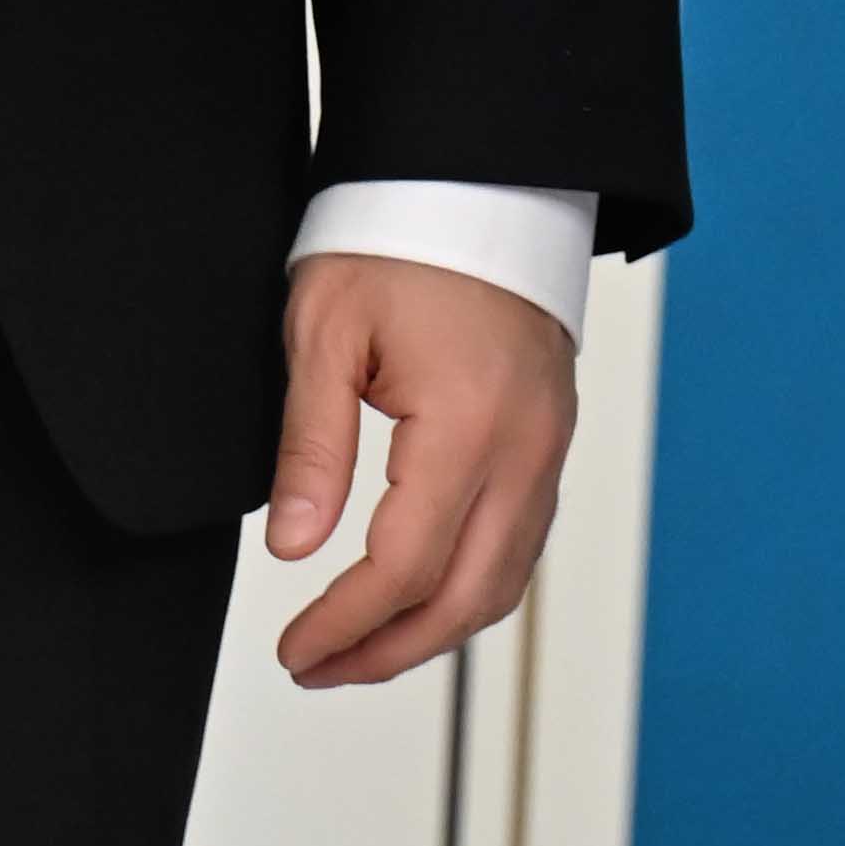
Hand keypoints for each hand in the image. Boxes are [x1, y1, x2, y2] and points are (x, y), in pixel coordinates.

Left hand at [265, 253, 577, 687]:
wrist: (479, 177)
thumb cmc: (401, 238)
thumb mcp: (327, 330)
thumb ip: (311, 447)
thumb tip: (293, 548)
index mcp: (467, 425)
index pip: (403, 568)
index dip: (342, 624)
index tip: (293, 648)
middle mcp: (524, 448)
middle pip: (466, 598)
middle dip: (388, 652)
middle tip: (318, 668)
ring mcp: (548, 445)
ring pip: (504, 582)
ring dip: (433, 631)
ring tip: (362, 649)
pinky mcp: (552, 436)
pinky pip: (522, 543)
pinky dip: (472, 589)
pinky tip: (422, 595)